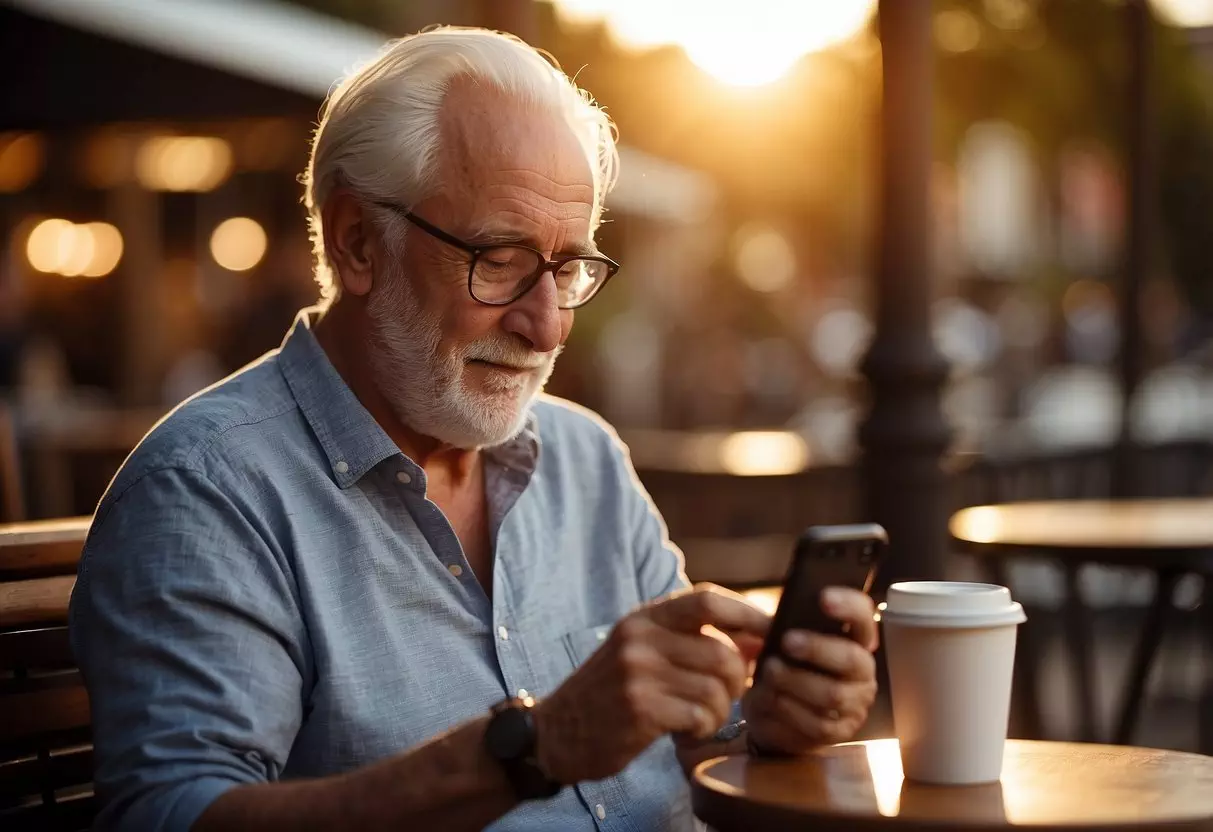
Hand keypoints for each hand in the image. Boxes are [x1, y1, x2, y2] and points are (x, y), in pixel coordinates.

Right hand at [532, 584, 769, 783]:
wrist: (555, 732)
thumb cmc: (610, 693)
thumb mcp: (641, 651)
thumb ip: (691, 639)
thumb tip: (759, 636)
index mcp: (644, 617)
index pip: (707, 600)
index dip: (747, 615)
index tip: (772, 632)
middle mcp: (640, 638)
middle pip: (723, 651)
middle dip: (739, 680)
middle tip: (728, 696)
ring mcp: (638, 672)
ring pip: (717, 688)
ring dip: (720, 710)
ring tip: (702, 717)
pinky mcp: (639, 709)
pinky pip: (700, 716)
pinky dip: (704, 728)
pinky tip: (688, 732)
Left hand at [743, 587, 878, 754]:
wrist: (777, 715)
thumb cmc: (786, 667)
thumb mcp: (787, 644)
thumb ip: (792, 628)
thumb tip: (779, 619)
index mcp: (855, 641)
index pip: (864, 616)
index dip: (848, 605)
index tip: (823, 597)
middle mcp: (863, 672)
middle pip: (851, 658)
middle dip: (817, 648)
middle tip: (786, 641)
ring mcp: (855, 705)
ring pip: (831, 694)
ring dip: (795, 681)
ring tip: (769, 672)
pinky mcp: (840, 732)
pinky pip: (817, 723)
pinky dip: (787, 709)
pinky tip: (767, 698)